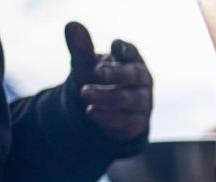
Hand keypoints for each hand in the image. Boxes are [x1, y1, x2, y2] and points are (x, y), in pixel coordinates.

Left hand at [64, 22, 152, 141]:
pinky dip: (109, 117)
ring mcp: (142, 103)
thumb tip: (72, 25)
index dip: (125, 50)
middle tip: (96, 71)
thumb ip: (81, 47)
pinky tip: (90, 112)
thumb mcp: (86, 64)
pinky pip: (128, 121)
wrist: (101, 110)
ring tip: (85, 93)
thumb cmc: (97, 80)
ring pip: (132, 100)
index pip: (132, 53)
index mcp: (131, 61)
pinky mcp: (137, 123)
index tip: (114, 46)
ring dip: (108, 96)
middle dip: (117, 74)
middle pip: (136, 76)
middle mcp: (141, 81)